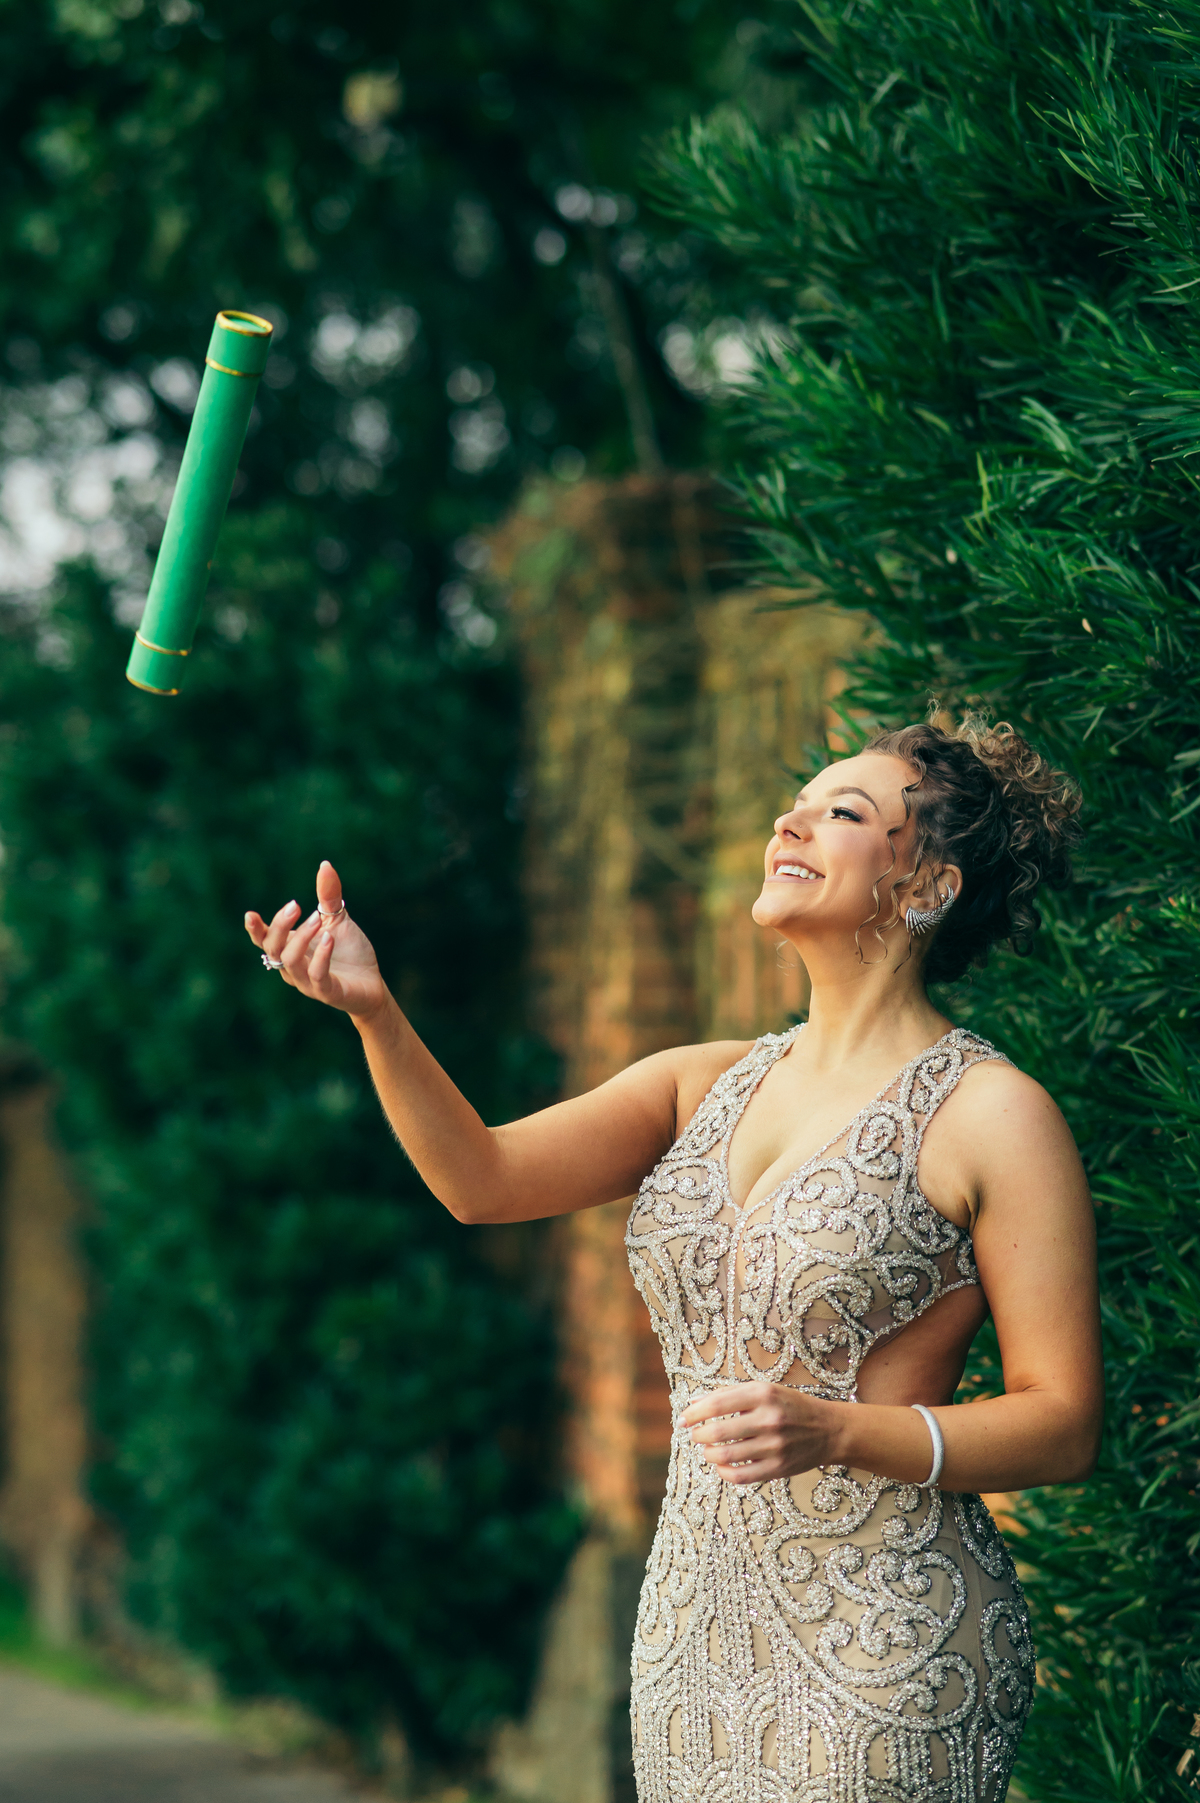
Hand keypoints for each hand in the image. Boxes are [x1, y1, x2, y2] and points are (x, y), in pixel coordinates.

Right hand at [244, 860, 388, 1022]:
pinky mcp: (327, 992)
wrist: (372, 983)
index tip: (250, 914)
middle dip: (280, 926)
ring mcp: (308, 983)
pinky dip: (321, 956)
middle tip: (296, 905)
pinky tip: (330, 938)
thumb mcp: (337, 919)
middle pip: (273, 948)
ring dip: (301, 938)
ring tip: (317, 919)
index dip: (255, 930)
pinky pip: (317, 976)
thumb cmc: (349, 952)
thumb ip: (327, 896)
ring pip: (290, 962)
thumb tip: (325, 864)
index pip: (264, 941)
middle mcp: (293, 968)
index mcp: (290, 949)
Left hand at [683, 1381, 838, 1484]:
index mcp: (763, 1394)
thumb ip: (729, 1394)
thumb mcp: (764, 1390)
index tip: (682, 1419)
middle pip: (717, 1432)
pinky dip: (724, 1473)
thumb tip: (693, 1403)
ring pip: (726, 1456)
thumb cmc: (790, 1406)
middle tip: (694, 1436)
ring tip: (707, 1450)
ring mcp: (775, 1446)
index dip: (693, 1413)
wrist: (829, 1430)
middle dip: (698, 1435)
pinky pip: (741, 1476)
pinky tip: (721, 1466)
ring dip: (708, 1454)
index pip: (717, 1404)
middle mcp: (769, 1419)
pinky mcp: (778, 1468)